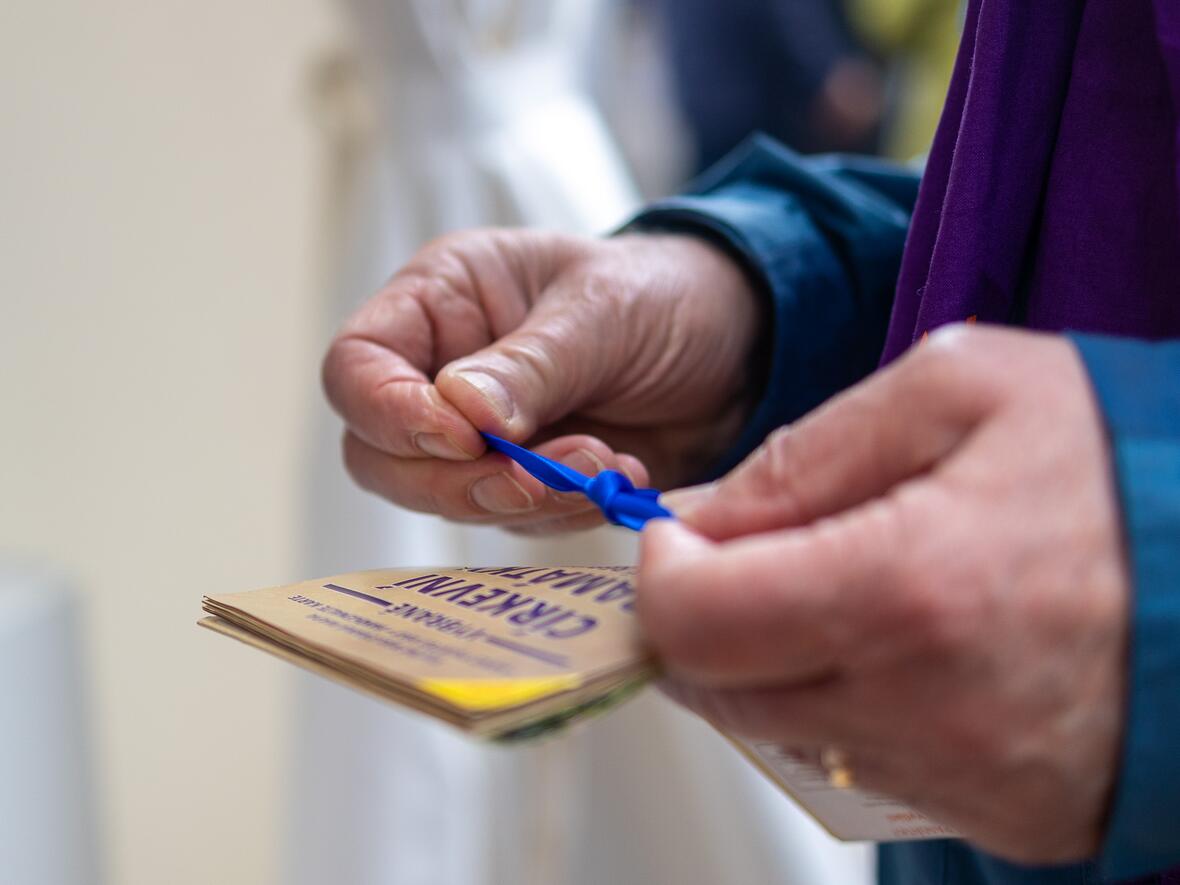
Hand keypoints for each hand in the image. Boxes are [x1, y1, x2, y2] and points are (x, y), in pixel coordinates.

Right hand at [323, 229, 760, 532]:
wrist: (740, 345)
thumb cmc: (665, 293)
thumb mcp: (602, 310)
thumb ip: (529, 364)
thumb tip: (458, 414)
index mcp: (439, 300)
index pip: (356, 366)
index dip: (389, 412)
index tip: (461, 437)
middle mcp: (442, 370)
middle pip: (383, 455)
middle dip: (459, 478)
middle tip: (540, 475)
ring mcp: (480, 436)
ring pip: (446, 499)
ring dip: (522, 499)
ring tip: (605, 463)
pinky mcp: (522, 482)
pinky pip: (512, 520)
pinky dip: (561, 513)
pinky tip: (620, 479)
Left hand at [638, 325, 1129, 862]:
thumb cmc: (1124, 459)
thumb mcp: (960, 389)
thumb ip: (807, 451)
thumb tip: (704, 517)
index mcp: (905, 588)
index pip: (693, 622)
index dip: (661, 573)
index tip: (681, 536)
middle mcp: (924, 707)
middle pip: (720, 690)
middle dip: (704, 617)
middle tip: (746, 558)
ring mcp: (964, 776)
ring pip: (784, 733)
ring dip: (777, 660)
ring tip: (846, 587)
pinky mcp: (1002, 813)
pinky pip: (865, 766)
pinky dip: (849, 704)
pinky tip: (906, 644)